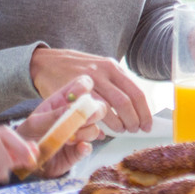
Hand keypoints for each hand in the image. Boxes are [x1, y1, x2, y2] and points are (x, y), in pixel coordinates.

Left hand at [13, 76, 106, 178]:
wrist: (23, 161)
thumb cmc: (27, 135)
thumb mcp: (34, 123)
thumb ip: (54, 116)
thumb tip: (75, 109)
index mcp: (64, 101)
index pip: (83, 85)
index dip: (84, 87)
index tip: (75, 96)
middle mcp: (76, 115)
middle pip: (98, 107)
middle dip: (93, 112)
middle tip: (81, 121)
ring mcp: (80, 133)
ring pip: (95, 129)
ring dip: (84, 133)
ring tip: (67, 140)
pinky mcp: (79, 150)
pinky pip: (89, 147)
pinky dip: (84, 148)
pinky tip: (74, 148)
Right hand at [31, 47, 151, 131]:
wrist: (47, 63)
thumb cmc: (77, 70)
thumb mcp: (100, 71)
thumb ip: (116, 88)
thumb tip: (131, 113)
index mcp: (114, 68)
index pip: (137, 92)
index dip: (145, 112)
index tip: (147, 124)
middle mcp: (104, 71)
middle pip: (127, 101)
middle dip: (134, 120)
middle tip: (134, 130)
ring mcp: (89, 79)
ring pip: (111, 106)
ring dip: (119, 123)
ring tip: (121, 130)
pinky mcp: (74, 89)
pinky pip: (91, 109)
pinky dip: (100, 122)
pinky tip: (102, 128)